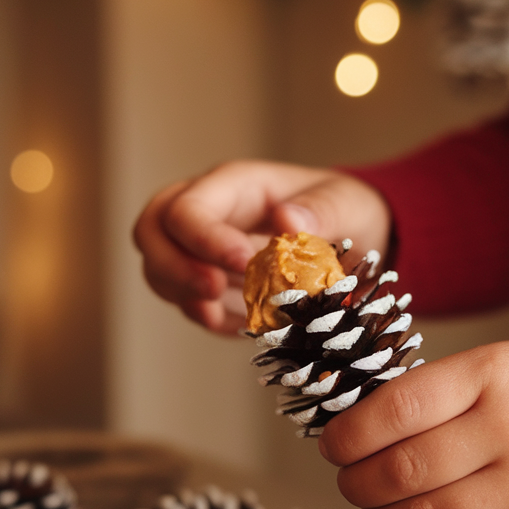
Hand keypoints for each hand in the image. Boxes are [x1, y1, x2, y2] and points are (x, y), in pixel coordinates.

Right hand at [133, 161, 390, 333]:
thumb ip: (321, 212)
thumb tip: (288, 222)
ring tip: (219, 312)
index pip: (189, 208)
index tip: (244, 263)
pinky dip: (205, 316)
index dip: (205, 239)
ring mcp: (203, 249)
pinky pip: (187, 301)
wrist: (358, 238)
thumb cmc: (347, 210)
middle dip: (172, 267)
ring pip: (157, 269)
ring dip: (182, 294)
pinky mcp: (212, 283)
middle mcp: (208, 213)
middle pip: (150, 231)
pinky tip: (237, 323)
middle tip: (211, 292)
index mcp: (234, 185)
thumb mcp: (347, 204)